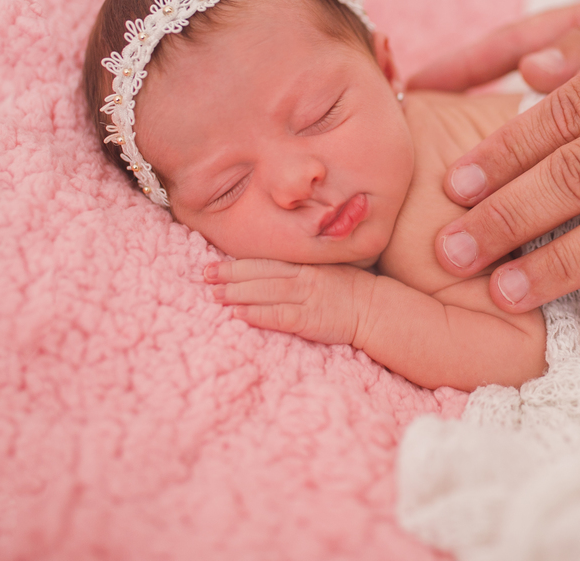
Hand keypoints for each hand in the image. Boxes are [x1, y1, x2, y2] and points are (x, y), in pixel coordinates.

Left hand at [206, 259, 376, 346]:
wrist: (374, 308)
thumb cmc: (349, 290)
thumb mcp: (326, 269)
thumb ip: (300, 267)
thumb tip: (271, 270)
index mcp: (304, 264)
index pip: (266, 261)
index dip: (238, 263)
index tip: (214, 263)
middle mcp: (303, 277)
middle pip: (260, 273)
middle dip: (230, 274)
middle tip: (205, 275)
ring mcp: (307, 297)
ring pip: (266, 292)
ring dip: (238, 293)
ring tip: (214, 295)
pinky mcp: (310, 319)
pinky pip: (280, 315)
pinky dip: (259, 314)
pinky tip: (240, 315)